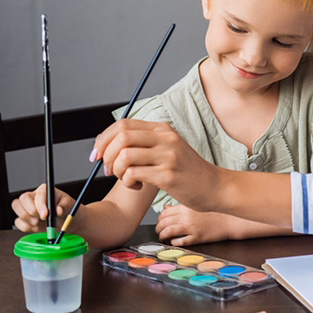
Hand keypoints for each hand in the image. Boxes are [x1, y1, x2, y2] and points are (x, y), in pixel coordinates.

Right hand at [11, 184, 75, 232]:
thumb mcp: (68, 206)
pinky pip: (18, 221)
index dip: (40, 205)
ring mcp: (27, 208)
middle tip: (41, 219)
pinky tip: (36, 228)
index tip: (45, 214)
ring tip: (38, 223)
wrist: (64, 220)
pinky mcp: (25, 219)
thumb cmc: (66, 209)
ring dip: (26, 218)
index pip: (38, 194)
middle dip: (30, 211)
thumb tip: (58, 210)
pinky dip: (25, 226)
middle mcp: (33, 197)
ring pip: (17, 207)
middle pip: (23, 199)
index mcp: (44, 191)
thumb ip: (63, 207)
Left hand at [94, 119, 223, 210]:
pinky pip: (133, 174)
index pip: (123, 124)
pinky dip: (127, 182)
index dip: (103, 139)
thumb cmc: (188, 172)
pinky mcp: (168, 175)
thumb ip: (145, 143)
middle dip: (106, 155)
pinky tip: (138, 187)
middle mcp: (165, 138)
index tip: (97, 154)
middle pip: (121, 137)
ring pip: (124, 155)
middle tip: (108, 170)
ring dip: (117, 170)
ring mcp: (168, 156)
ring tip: (126, 179)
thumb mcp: (169, 149)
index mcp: (163, 129)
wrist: (215, 187)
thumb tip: (110, 145)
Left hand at [156, 204, 237, 245]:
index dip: (159, 218)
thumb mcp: (197, 204)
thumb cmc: (216, 211)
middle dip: (158, 228)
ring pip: (168, 231)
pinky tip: (174, 242)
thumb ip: (181, 206)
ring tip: (163, 238)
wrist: (231, 220)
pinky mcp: (197, 237)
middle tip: (159, 231)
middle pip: (163, 221)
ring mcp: (191, 227)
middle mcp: (187, 216)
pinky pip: (179, 241)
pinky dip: (173, 242)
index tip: (160, 222)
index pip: (164, 212)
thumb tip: (166, 208)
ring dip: (162, 236)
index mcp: (186, 206)